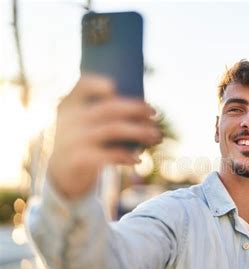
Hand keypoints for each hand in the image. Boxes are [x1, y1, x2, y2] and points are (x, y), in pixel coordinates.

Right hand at [47, 74, 161, 199]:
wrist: (61, 174)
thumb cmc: (82, 142)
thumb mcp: (83, 124)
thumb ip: (103, 114)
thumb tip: (144, 111)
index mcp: (71, 105)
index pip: (81, 86)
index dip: (96, 84)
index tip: (114, 86)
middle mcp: (71, 119)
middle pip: (110, 108)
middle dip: (136, 109)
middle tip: (155, 112)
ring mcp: (74, 139)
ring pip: (114, 129)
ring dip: (140, 131)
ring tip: (157, 136)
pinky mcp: (80, 159)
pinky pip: (109, 155)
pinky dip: (127, 156)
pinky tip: (139, 159)